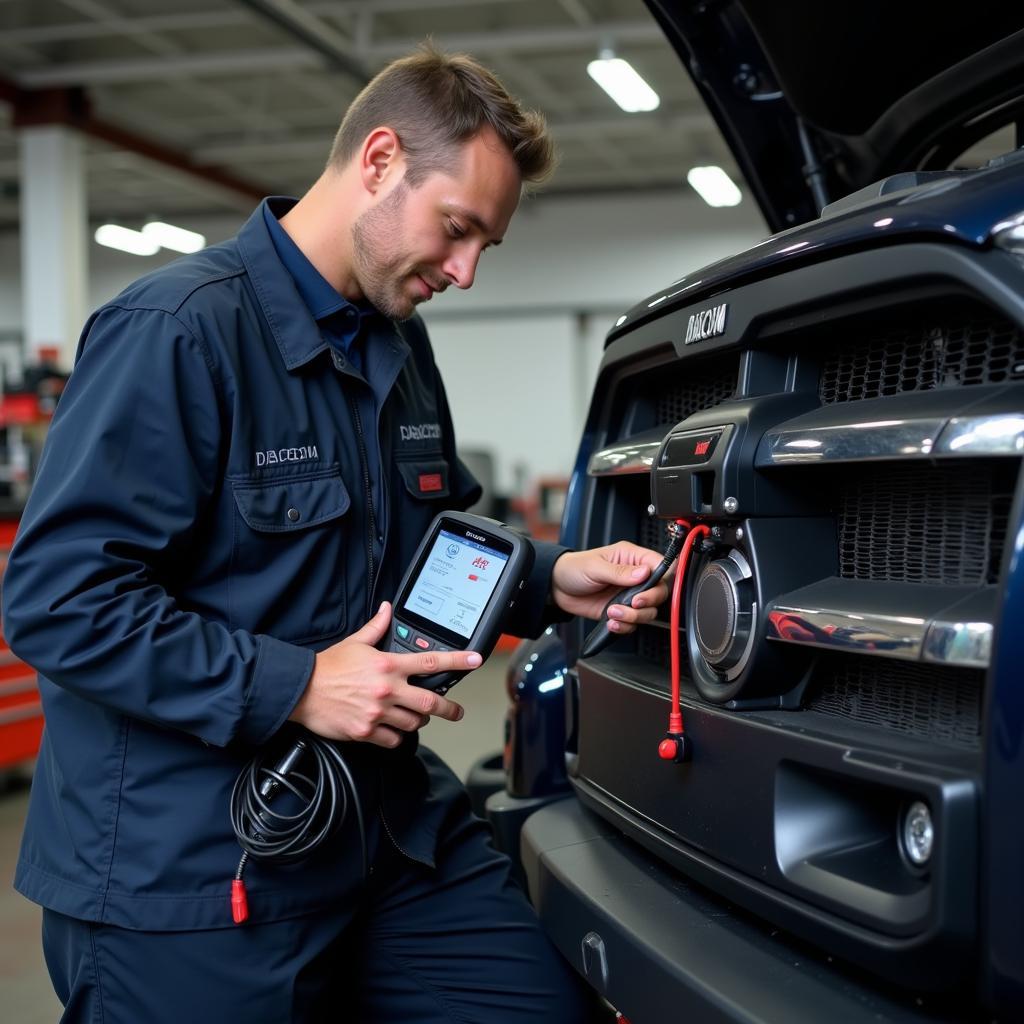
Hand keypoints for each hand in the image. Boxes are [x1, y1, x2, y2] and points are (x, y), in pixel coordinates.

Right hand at [288, 602, 478, 746]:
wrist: (301, 690)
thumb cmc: (327, 667)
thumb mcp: (355, 642)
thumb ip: (376, 627)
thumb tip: (386, 609)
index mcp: (388, 665)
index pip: (431, 663)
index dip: (457, 662)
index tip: (475, 661)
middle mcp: (387, 690)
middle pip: (431, 702)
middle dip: (449, 708)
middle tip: (455, 711)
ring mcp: (377, 713)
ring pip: (414, 723)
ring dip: (418, 720)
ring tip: (415, 716)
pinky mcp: (366, 732)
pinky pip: (394, 739)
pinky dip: (398, 736)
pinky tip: (394, 729)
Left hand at [550, 541, 668, 634]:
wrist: (557, 588)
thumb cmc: (574, 568)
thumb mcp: (595, 567)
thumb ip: (620, 572)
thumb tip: (644, 572)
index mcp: (632, 558)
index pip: (660, 565)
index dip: (661, 579)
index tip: (647, 589)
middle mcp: (634, 577)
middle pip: (660, 592)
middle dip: (648, 601)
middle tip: (633, 603)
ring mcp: (628, 595)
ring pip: (648, 611)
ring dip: (633, 616)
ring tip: (613, 612)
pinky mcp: (621, 611)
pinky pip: (634, 623)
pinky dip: (625, 626)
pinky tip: (611, 621)